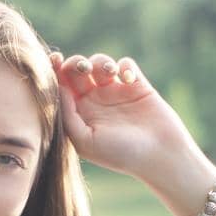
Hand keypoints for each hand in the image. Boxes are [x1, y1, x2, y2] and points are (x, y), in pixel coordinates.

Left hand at [48, 51, 202, 178]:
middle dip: (76, 63)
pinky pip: (126, 64)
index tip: (56, 60)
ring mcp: (117, 92)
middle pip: (78, 71)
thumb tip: (57, 88)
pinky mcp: (138, 85)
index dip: (55, 70)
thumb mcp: (85, 141)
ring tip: (109, 73)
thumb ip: (67, 116)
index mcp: (80, 113)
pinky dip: (125, 66)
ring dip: (100, 62)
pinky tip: (128, 79)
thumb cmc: (120, 154)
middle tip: (83, 68)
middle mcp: (95, 101)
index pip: (61, 86)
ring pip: (100, 63)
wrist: (160, 155)